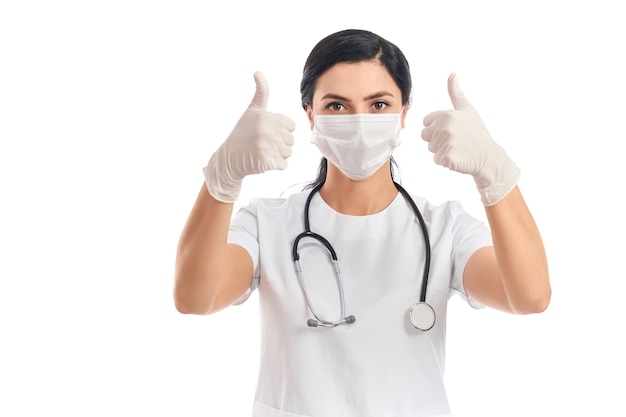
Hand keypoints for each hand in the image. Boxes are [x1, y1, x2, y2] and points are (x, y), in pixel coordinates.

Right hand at [203, 71, 295, 201]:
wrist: (229, 158)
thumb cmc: (242, 134)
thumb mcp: (251, 111)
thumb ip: (261, 93)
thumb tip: (258, 71)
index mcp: (265, 116)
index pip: (291, 126)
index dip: (280, 131)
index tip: (265, 132)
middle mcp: (265, 129)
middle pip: (290, 140)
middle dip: (279, 144)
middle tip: (261, 144)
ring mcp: (265, 146)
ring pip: (288, 153)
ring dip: (277, 155)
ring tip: (261, 152)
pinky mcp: (266, 162)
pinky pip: (283, 165)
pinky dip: (275, 166)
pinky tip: (262, 161)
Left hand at [421, 73, 519, 205]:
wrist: (489, 156)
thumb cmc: (476, 132)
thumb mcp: (467, 109)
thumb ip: (456, 93)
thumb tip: (452, 73)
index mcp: (447, 114)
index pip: (426, 123)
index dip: (437, 128)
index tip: (453, 130)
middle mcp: (445, 127)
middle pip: (426, 136)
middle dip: (437, 140)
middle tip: (456, 141)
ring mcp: (446, 143)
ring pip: (431, 149)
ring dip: (442, 151)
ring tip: (459, 148)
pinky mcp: (447, 157)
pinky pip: (437, 160)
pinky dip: (446, 161)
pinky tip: (459, 157)